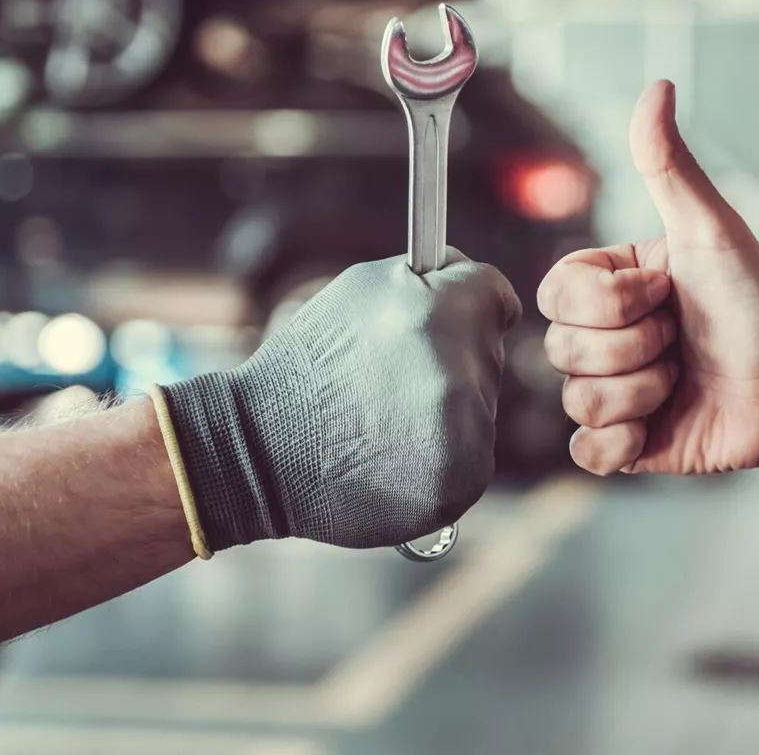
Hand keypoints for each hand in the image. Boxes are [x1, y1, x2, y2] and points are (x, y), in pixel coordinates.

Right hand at [160, 250, 520, 549]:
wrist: (261, 451)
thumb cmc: (310, 364)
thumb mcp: (361, 290)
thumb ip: (430, 278)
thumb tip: (476, 278)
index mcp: (439, 312)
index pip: (497, 294)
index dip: (473, 303)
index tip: (453, 319)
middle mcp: (459, 372)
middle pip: (490, 352)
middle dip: (454, 357)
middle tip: (392, 378)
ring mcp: (465, 433)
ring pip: (483, 406)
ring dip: (450, 408)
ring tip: (387, 418)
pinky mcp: (462, 480)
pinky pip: (474, 454)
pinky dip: (445, 455)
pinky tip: (395, 454)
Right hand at [538, 80, 758, 475]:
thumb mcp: (711, 231)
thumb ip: (669, 167)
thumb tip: (656, 88)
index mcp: (609, 285)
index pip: (556, 292)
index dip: (610, 301)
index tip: (666, 292)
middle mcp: (602, 337)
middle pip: (561, 348)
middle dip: (636, 348)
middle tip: (682, 338)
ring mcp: (611, 391)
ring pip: (577, 400)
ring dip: (644, 391)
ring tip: (683, 377)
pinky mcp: (624, 443)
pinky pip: (586, 451)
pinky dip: (626, 441)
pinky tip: (662, 422)